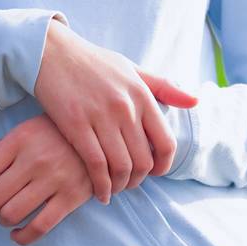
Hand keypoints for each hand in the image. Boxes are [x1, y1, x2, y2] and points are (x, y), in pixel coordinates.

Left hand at [0, 114, 101, 244]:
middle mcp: (34, 160)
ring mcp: (54, 180)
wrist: (101, 134)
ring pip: (11, 215)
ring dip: (3, 220)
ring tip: (7, 214)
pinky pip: (39, 228)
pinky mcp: (71, 198)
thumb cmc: (55, 133)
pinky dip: (22, 237)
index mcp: (18, 140)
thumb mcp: (23, 132)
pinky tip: (18, 233)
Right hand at [32, 18, 197, 202]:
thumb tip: (194, 101)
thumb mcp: (132, 69)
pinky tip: (99, 192)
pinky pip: (96, 165)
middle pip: (144, 161)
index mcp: (142, 95)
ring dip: (120, 186)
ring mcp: (101, 116)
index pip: (166, 143)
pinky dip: (100, 185)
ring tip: (114, 189)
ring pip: (121, 167)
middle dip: (138, 180)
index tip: (153, 173)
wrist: (52, 52)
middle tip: (129, 184)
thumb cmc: (93, 62)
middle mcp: (126, 107)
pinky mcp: (76, 125)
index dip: (163, 166)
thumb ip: (163, 87)